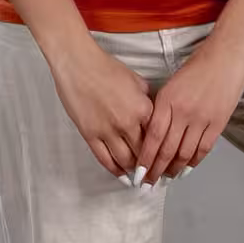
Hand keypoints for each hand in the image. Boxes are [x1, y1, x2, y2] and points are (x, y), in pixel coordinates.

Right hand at [48, 37, 156, 180]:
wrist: (78, 64)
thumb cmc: (105, 67)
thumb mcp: (137, 80)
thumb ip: (147, 99)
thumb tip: (153, 112)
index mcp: (143, 108)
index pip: (158, 138)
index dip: (162, 152)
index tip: (165, 161)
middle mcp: (128, 123)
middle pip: (143, 153)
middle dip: (150, 168)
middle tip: (154, 176)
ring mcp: (108, 131)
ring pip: (125, 160)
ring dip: (133, 172)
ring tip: (138, 178)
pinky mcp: (90, 134)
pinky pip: (105, 159)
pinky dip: (114, 170)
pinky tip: (120, 175)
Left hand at [136, 39, 243, 184]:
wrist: (226, 55)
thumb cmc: (198, 66)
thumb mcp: (171, 84)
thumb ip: (163, 107)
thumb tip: (154, 131)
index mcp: (166, 100)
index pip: (152, 137)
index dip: (145, 159)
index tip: (138, 172)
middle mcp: (182, 112)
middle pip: (166, 149)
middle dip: (155, 170)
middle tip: (148, 183)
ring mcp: (201, 118)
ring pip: (184, 153)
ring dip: (174, 169)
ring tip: (167, 178)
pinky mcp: (218, 122)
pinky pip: (203, 148)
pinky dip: (194, 161)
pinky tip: (186, 168)